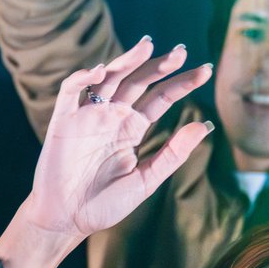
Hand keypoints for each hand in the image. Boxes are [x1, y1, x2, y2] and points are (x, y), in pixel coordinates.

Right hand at [0, 42, 210, 267]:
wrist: (66, 221)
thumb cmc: (103, 205)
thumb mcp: (145, 181)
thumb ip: (173, 154)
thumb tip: (204, 125)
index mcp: (131, 129)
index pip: (160, 97)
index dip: (181, 83)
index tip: (205, 71)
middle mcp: (112, 117)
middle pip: (138, 81)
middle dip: (159, 65)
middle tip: (182, 52)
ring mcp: (88, 117)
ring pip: (108, 78)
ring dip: (127, 61)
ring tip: (148, 46)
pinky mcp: (63, 122)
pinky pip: (70, 92)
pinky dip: (82, 77)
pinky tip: (101, 70)